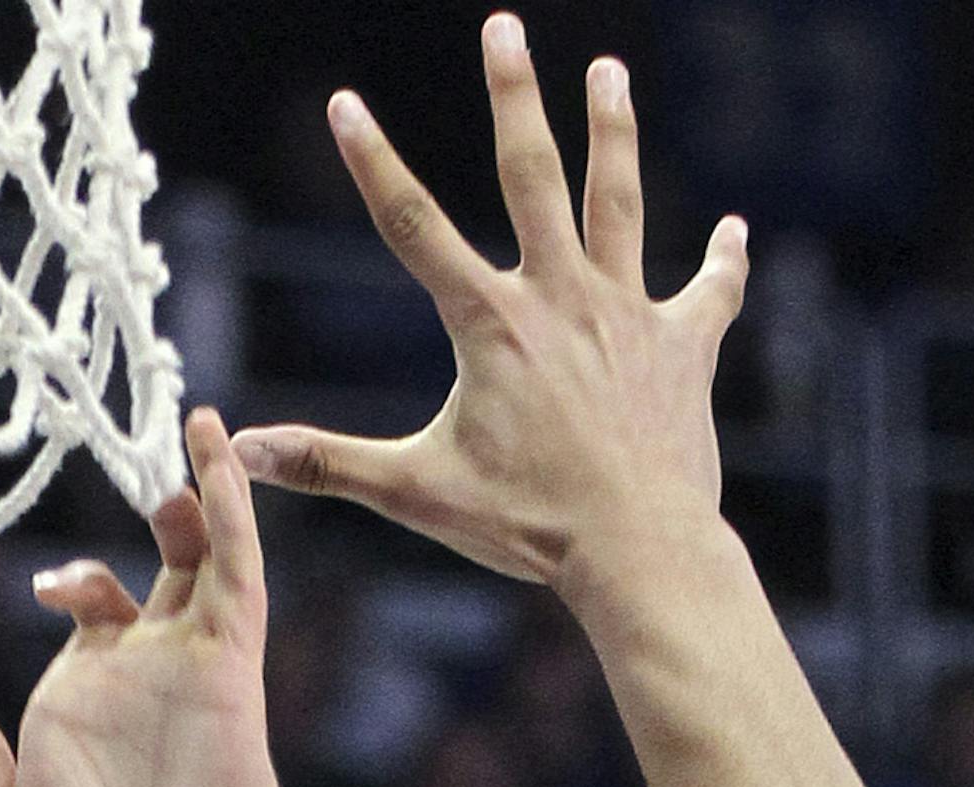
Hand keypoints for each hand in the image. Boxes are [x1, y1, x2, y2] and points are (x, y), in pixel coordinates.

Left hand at [0, 408, 289, 786]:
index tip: (51, 586)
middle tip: (145, 469)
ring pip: (202, 561)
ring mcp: (188, 672)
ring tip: (193, 433)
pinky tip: (214, 454)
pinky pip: (234, 578)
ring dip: (200, 500)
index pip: (90, 617)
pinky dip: (229, 514)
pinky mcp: (229, 674)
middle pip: (154, 575)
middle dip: (153, 523)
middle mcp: (140, 680)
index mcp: (84, 706)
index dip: (77, 584)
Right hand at [235, 15, 747, 598]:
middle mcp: (562, 297)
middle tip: (503, 27)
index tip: (346, 104)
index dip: (375, 163)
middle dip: (515, 95)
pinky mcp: (684, 347)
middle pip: (534, 174)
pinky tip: (732, 230)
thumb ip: (328, 463)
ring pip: (618, 201)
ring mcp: (627, 314)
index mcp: (491, 325)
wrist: (637, 547)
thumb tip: (241, 451)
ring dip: (612, 130)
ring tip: (607, 71)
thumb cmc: (525, 525)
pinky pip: (710, 292)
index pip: (415, 228)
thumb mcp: (415, 493)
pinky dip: (723, 261)